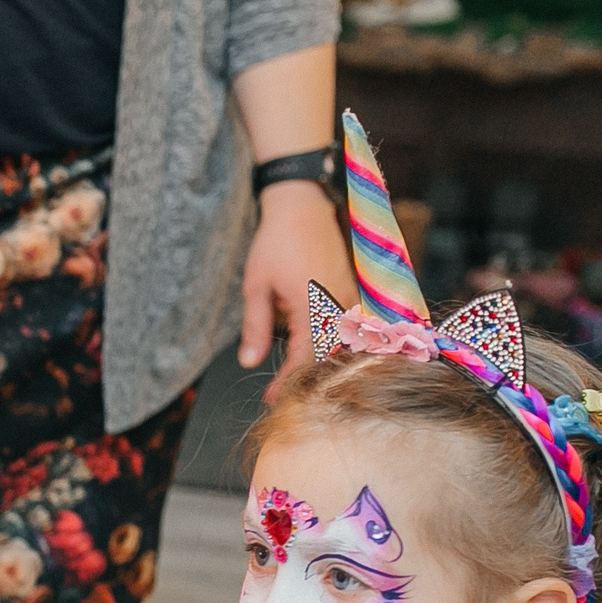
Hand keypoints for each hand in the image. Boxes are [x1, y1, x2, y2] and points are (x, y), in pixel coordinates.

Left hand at [239, 182, 355, 396]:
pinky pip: (345, 325)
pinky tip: (311, 350)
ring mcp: (349, 296)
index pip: (305, 359)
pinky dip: (330, 341)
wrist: (301, 205)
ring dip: (319, 361)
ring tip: (294, 376)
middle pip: (328, 356)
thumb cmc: (277, 241)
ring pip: (340, 342)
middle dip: (305, 377)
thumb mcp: (256, 287)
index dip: (288, 382)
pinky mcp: (352, 289)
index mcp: (313, 306)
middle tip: (282, 392)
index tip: (272, 397)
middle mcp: (338, 304)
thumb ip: (255, 327)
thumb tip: (249, 362)